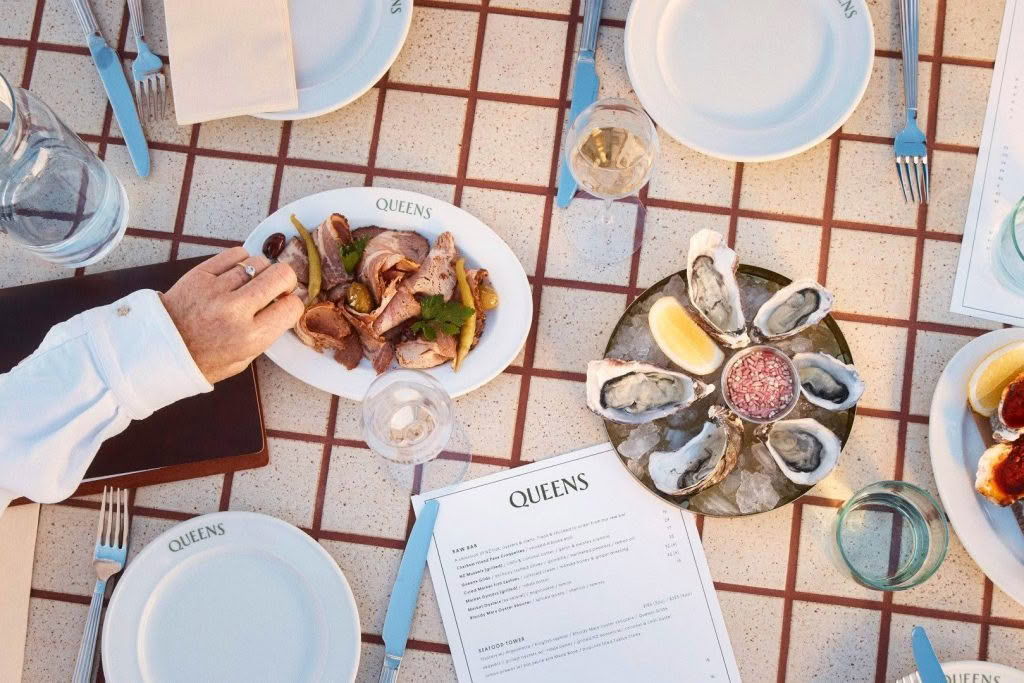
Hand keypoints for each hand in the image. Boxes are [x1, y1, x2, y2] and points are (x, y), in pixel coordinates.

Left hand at [160, 247, 303, 382]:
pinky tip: (238, 272)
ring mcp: (217, 290)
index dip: (293, 304)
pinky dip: (242, 260)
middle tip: (278, 287)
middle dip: (285, 280)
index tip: (286, 305)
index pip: (292, 307)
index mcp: (251, 337)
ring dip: (261, 271)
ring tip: (252, 282)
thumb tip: (282, 306)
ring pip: (259, 262)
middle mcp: (237, 311)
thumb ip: (265, 335)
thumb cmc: (203, 358)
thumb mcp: (242, 360)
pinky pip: (235, 254)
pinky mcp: (201, 274)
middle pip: (281, 275)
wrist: (160, 348)